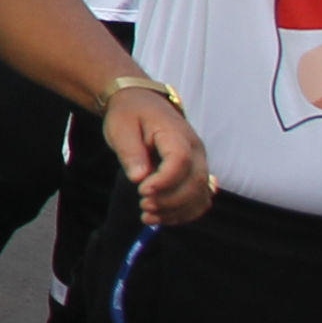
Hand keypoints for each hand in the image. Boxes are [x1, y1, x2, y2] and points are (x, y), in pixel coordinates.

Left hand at [103, 87, 211, 229]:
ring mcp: (199, 163)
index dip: (164, 180)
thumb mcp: (121, 127)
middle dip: (170, 201)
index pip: (180, 160)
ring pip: (200, 194)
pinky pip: (199, 199)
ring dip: (177, 211)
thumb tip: (139, 178)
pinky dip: (184, 213)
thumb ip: (130, 152)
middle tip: (143, 206)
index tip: (142, 190)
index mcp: (176, 133)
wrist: (143, 104)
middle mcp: (195, 149)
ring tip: (148, 217)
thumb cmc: (130, 115)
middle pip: (195, 181)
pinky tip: (161, 218)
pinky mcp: (196, 174)